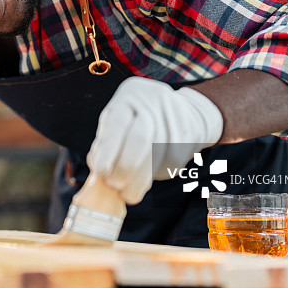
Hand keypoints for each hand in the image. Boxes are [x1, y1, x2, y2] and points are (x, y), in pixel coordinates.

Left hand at [87, 77, 223, 204]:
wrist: (186, 112)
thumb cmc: (137, 120)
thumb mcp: (117, 121)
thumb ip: (105, 142)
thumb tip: (98, 171)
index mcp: (130, 96)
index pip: (117, 123)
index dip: (108, 150)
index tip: (100, 172)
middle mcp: (154, 102)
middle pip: (141, 138)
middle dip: (125, 167)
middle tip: (115, 185)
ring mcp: (175, 118)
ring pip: (157, 156)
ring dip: (140, 179)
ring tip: (127, 192)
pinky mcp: (189, 135)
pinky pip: (171, 163)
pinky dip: (154, 176)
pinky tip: (144, 179)